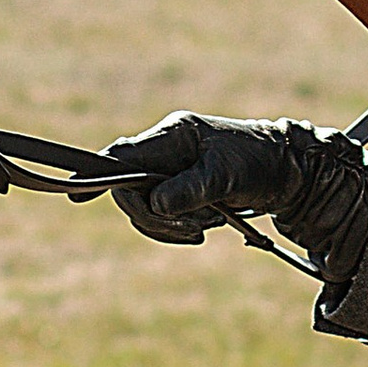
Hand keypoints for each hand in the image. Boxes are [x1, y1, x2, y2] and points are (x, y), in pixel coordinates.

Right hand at [100, 112, 367, 284]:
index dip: (96, 175)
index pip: (123, 155)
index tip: (75, 198)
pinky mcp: (182, 188)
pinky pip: (163, 214)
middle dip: (154, 217)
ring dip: (169, 226)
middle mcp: (167, 150)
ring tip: (204, 229)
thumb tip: (155, 205)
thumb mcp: (228, 175)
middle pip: (130, 189)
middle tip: (191, 231)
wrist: (292, 171)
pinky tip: (204, 227)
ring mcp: (173, 170)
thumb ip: (190, 188)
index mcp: (173, 135)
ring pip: (146, 206)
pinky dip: (178, 227)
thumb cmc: (262, 163)